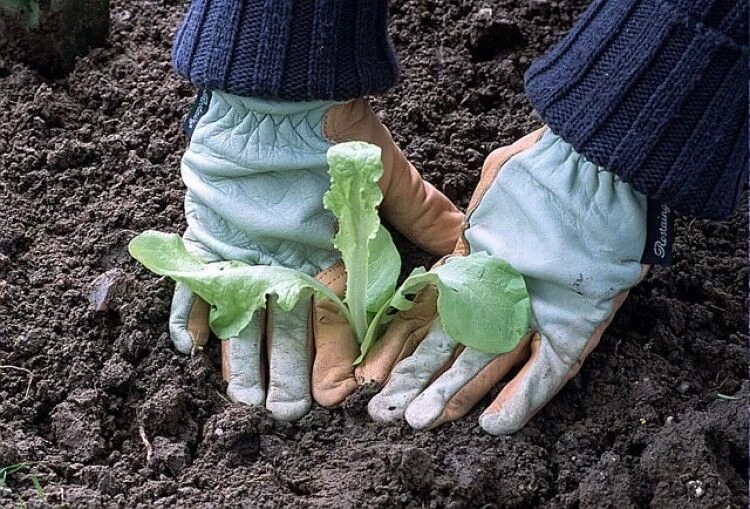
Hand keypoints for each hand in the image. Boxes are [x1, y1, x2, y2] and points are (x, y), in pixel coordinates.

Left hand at [170, 91, 462, 419]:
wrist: (280, 98)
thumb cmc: (337, 138)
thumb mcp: (388, 179)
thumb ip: (425, 216)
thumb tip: (468, 251)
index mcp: (337, 259)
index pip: (345, 322)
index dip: (347, 359)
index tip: (345, 395)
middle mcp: (294, 266)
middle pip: (294, 334)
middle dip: (291, 373)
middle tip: (288, 410)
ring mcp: (252, 256)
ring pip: (247, 320)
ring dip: (243, 358)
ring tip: (244, 395)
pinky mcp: (213, 239)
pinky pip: (196, 282)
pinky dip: (191, 311)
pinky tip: (193, 343)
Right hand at [356, 128, 647, 433]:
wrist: (602, 161)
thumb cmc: (544, 168)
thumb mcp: (496, 183)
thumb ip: (473, 223)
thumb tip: (452, 250)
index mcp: (483, 269)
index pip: (434, 316)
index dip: (405, 347)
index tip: (375, 373)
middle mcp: (506, 298)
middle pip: (456, 348)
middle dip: (421, 381)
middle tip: (386, 414)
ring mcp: (540, 314)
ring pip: (492, 364)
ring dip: (458, 394)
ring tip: (423, 421)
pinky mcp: (578, 327)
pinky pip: (549, 369)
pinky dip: (523, 396)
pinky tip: (493, 425)